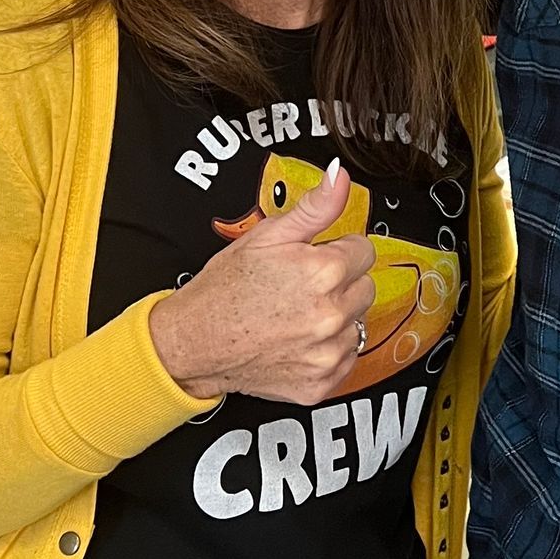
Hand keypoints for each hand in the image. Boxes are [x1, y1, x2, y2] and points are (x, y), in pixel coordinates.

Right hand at [149, 162, 377, 404]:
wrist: (193, 342)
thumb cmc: (225, 289)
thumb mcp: (266, 236)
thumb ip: (314, 207)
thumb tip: (339, 176)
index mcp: (324, 271)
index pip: (365, 250)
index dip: (337, 251)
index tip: (314, 259)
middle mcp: (331, 314)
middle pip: (366, 287)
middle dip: (340, 283)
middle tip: (301, 288)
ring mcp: (328, 352)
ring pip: (357, 323)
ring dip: (335, 318)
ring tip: (295, 315)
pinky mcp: (322, 382)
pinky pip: (346, 359)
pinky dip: (327, 350)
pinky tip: (296, 341)